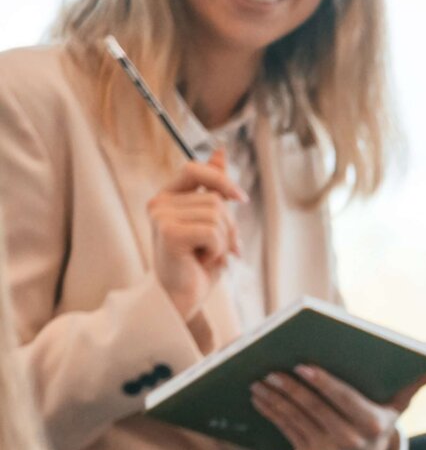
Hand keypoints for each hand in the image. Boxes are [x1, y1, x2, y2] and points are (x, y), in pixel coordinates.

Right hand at [148, 150, 244, 318]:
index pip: (195, 169)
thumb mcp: (211, 222)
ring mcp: (161, 217)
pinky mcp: (168, 232)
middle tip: (219, 249)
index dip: (221, 180)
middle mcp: (159, 203)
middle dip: (229, 227)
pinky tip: (201, 260)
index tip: (241, 198)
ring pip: (217, 215)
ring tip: (206, 255)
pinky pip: (212, 231)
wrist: (181, 298)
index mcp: (168, 197)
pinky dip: (217, 249)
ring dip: (223, 241)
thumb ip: (213, 189)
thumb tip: (220, 152)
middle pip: (216, 199)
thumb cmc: (196, 264)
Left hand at [250, 364, 425, 449]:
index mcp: (372, 424)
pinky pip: (286, 430)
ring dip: (274, 400)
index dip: (323, 383)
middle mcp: (351, 440)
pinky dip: (270, 413)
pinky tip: (259, 398)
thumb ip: (414, 386)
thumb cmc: (378, 423)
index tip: (302, 366)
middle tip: (272, 370)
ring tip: (259, 381)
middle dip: (291, 389)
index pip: (344, 399)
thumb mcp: (397, 408)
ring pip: (296, 418)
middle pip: (315, 408)